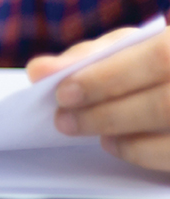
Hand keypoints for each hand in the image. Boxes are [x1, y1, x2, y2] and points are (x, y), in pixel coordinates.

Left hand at [26, 24, 169, 170]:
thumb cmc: (156, 60)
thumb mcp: (132, 46)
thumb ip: (90, 56)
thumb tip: (41, 69)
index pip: (160, 58)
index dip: (108, 78)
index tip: (63, 92)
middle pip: (165, 103)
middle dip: (105, 112)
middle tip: (63, 119)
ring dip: (117, 131)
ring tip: (80, 127)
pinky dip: (139, 152)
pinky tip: (112, 143)